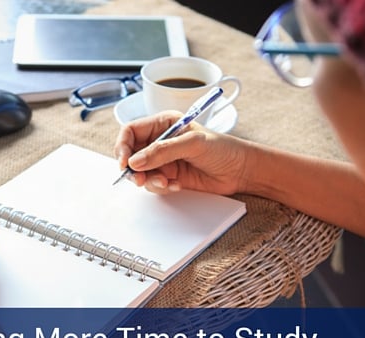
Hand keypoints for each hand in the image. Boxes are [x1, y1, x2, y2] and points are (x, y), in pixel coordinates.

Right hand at [114, 111, 255, 194]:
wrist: (241, 171)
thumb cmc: (223, 149)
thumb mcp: (193, 144)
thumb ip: (162, 151)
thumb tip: (136, 161)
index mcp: (163, 124)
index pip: (131, 131)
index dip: (123, 146)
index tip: (125, 162)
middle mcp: (160, 141)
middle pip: (131, 154)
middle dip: (133, 169)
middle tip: (140, 180)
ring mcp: (163, 160)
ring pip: (140, 172)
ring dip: (150, 180)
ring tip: (167, 182)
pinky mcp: (169, 176)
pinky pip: (153, 184)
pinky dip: (162, 187)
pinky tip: (177, 185)